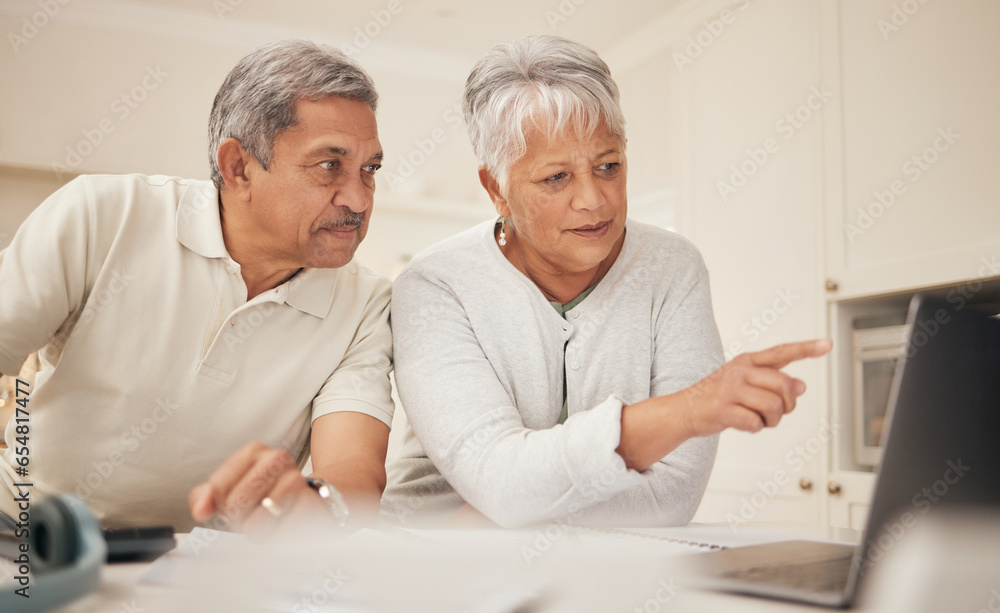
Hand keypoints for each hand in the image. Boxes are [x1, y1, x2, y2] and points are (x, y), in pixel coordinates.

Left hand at [188, 442, 321, 532]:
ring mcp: (296, 480)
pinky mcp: (309, 504)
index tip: (235, 504)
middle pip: (234, 505)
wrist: (311, 501)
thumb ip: (207, 497)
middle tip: (255, 514)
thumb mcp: (232, 490)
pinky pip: (277, 536)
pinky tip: (285, 526)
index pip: (217, 488)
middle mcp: (277, 459)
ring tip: (271, 520)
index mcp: (254, 451)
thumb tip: (201, 509)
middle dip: (239, 520)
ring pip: (254, 525)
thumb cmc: (268, 496)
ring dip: (259, 532)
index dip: (220, 505)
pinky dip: (276, 538)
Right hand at [680, 339, 831, 436]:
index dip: (806, 348)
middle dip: (787, 405)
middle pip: (785, 386)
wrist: (685, 410)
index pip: (782, 352)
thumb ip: (774, 381)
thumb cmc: (719, 396)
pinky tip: (745, 424)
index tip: (827, 344)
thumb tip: (801, 386)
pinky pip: (755, 423)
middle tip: (775, 413)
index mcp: (748, 361)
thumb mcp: (746, 383)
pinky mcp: (722, 409)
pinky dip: (755, 428)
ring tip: (759, 420)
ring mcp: (730, 389)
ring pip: (773, 407)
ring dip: (771, 421)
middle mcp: (740, 371)